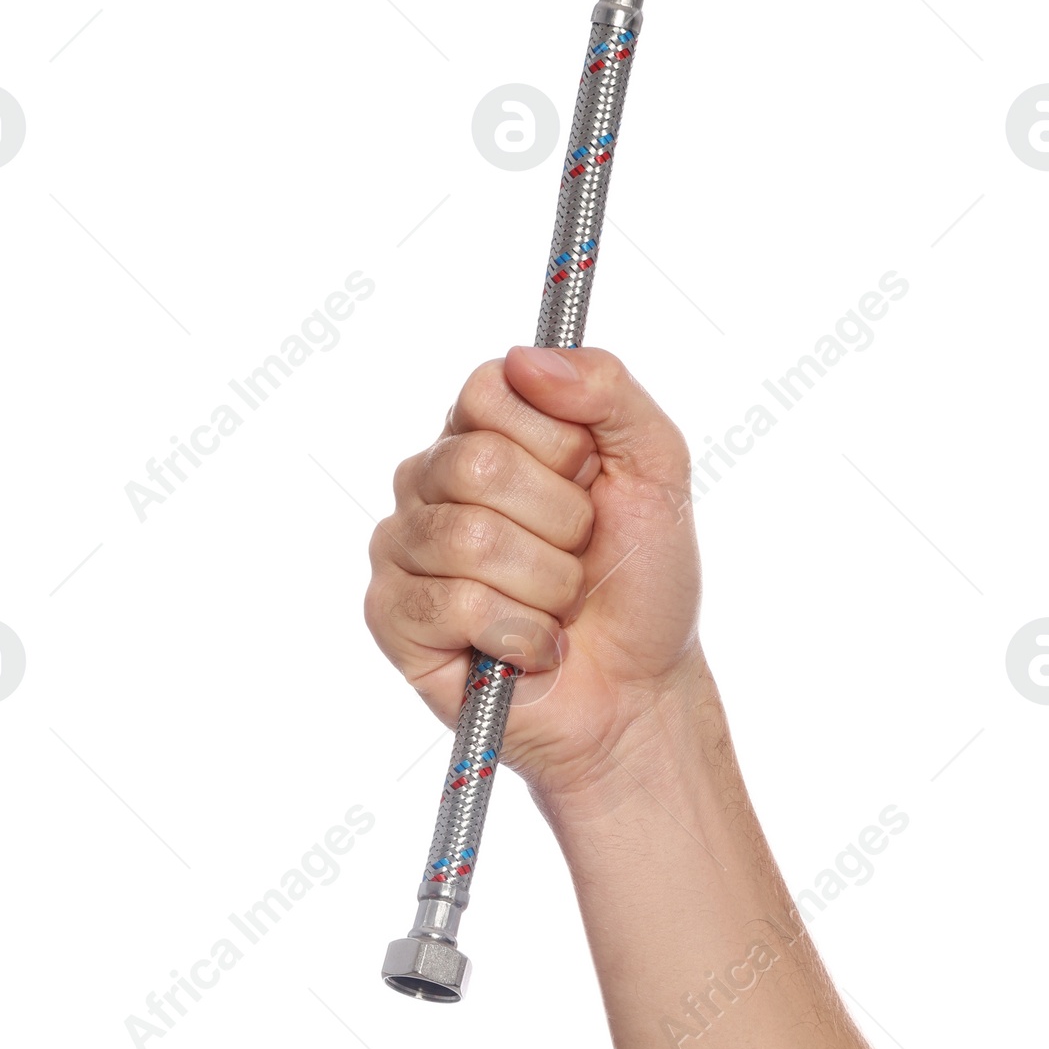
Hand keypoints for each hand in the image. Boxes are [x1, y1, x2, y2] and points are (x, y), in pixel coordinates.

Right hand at [366, 346, 701, 805]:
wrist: (641, 690)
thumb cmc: (641, 582)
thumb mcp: (656, 468)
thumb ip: (609, 390)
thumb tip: (526, 357)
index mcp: (483, 432)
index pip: (488, 389)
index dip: (558, 445)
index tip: (590, 484)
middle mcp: (430, 481)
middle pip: (477, 467)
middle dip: (560, 524)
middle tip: (577, 557)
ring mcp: (404, 550)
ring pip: (470, 541)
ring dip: (546, 586)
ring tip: (556, 608)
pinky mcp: (391, 619)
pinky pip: (454, 605)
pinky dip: (520, 635)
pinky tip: (530, 650)